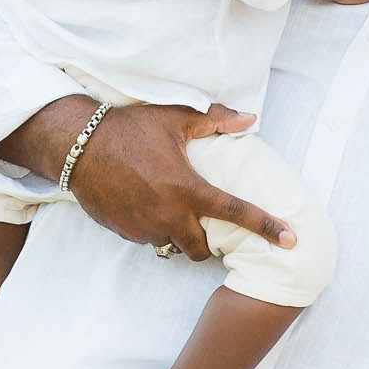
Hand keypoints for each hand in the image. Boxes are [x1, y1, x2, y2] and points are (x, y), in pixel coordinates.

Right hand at [0, 97, 296, 262]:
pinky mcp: (124, 233)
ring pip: (172, 246)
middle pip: (201, 250)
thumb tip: (251, 118)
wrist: (76, 145)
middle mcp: (169, 214)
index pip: (237, 212)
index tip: (292, 241)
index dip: (268, 227)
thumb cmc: (128, 128)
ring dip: (177, 235)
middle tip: (201, 223)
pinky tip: (144, 206)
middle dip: (207, 244)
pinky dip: (153, 230)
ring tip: (167, 208)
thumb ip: (215, 121)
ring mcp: (145, 228)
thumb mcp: (174, 119)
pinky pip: (148, 240)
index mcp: (187, 188)